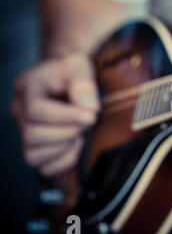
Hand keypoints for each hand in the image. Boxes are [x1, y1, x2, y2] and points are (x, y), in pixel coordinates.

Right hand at [11, 54, 99, 177]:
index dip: (65, 117)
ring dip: (64, 149)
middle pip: (32, 136)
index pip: (36, 110)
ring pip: (33, 155)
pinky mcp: (35, 147)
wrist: (66, 76)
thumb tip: (90, 109)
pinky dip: (63, 162)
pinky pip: (42, 168)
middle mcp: (19, 111)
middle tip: (87, 123)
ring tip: (79, 134)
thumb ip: (83, 84)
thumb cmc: (71, 71)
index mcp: (27, 88)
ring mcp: (24, 131)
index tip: (91, 115)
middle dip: (66, 133)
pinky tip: (75, 146)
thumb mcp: (78, 66)